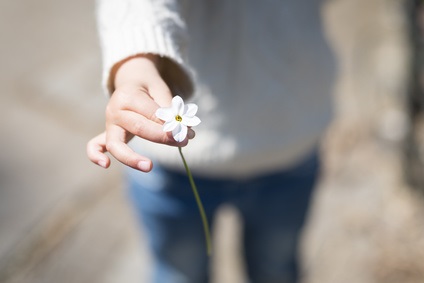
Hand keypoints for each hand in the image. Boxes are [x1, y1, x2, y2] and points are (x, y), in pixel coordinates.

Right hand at [86, 55, 193, 171]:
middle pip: (137, 128)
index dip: (171, 125)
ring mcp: (108, 123)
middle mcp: (114, 110)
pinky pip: (95, 145)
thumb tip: (185, 130)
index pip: (151, 114)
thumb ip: (169, 109)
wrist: (131, 80)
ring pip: (115, 143)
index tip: (188, 132)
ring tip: (149, 167)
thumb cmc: (149, 88)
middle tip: (182, 142)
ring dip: (132, 157)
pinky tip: (105, 164)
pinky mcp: (107, 134)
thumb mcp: (160, 90)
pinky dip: (96, 155)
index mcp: (128, 96)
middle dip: (161, 138)